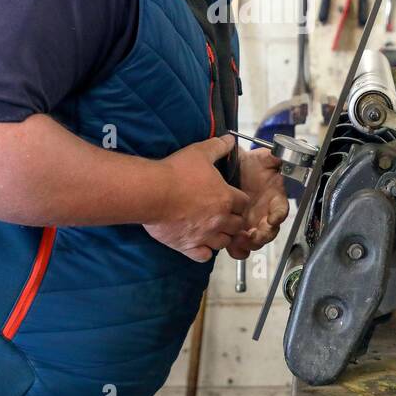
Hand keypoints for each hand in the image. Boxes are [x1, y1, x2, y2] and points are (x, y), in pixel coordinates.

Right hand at [145, 135, 249, 261]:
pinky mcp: (188, 246)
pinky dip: (203, 251)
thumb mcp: (200, 152)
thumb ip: (218, 146)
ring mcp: (204, 236)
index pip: (243, 203)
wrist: (152, 192)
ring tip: (211, 229)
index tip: (231, 198)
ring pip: (223, 243)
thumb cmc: (176, 172)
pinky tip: (198, 243)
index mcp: (226, 198)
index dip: (238, 200)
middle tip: (222, 213)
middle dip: (233, 219)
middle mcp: (219, 220)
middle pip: (237, 225)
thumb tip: (230, 139)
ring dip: (221, 236)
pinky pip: (203, 256)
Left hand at [226, 147, 289, 259]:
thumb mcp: (263, 158)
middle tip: (254, 234)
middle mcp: (265, 213)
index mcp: (274, 198)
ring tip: (239, 240)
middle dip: (263, 235)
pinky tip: (229, 245)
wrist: (233, 168)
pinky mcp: (237, 229)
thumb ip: (274, 157)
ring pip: (255, 241)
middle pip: (269, 231)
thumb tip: (282, 155)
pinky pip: (239, 244)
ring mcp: (252, 223)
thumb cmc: (251, 164)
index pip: (281, 209)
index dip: (278, 215)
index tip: (273, 218)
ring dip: (249, 243)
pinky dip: (235, 248)